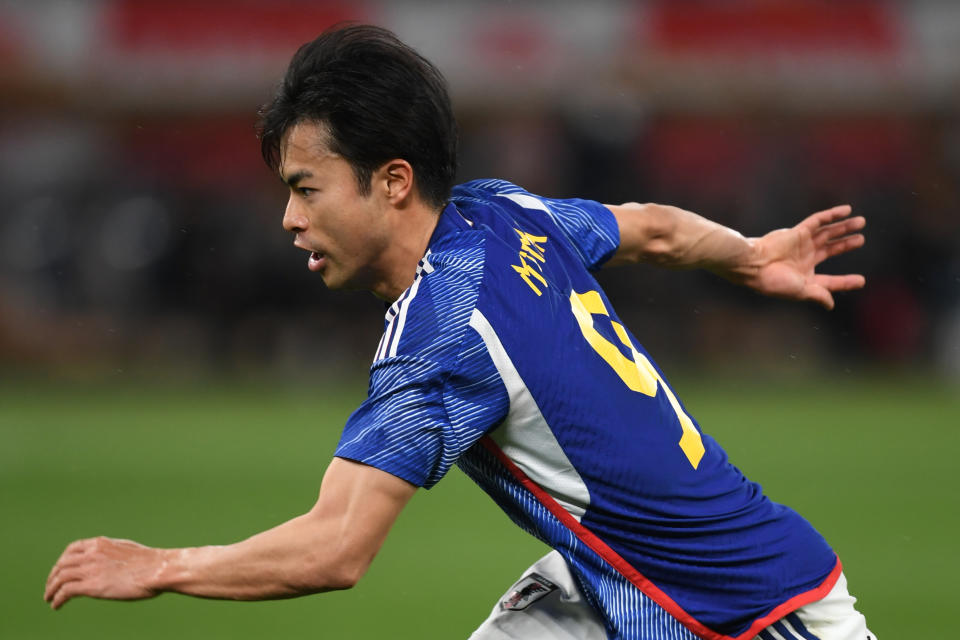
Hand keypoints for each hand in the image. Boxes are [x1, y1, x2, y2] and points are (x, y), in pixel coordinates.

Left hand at [44, 537, 165, 609]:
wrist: (157, 569)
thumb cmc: (150, 562)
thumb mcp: (127, 549)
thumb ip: (113, 553)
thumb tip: (113, 561)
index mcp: (101, 543)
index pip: (72, 549)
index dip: (62, 560)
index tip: (61, 569)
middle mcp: (91, 554)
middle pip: (62, 564)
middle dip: (53, 576)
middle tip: (51, 587)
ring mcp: (90, 569)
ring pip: (60, 578)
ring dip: (51, 589)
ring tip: (49, 598)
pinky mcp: (91, 586)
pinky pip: (65, 592)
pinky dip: (57, 598)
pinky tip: (56, 605)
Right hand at [745, 205, 865, 309]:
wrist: (754, 265)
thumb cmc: (774, 282)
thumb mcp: (800, 291)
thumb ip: (818, 295)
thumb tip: (831, 305)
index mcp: (805, 277)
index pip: (829, 279)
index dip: (845, 281)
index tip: (861, 280)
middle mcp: (805, 259)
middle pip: (831, 249)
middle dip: (846, 244)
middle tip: (861, 239)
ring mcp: (802, 244)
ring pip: (828, 233)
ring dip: (844, 227)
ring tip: (861, 222)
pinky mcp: (798, 232)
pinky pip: (818, 221)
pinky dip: (832, 215)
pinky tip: (847, 210)